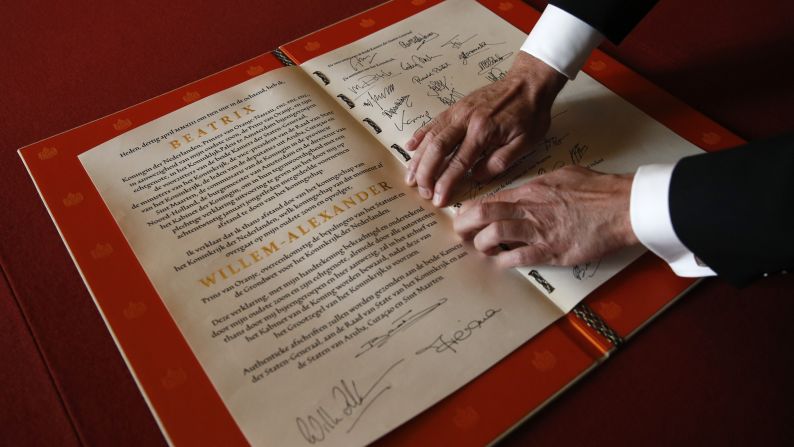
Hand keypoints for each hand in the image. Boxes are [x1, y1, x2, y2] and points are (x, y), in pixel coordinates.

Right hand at [404, 51, 566, 206]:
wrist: (529, 82)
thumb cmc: (530, 114)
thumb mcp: (526, 142)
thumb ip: (500, 161)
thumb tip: (476, 176)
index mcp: (483, 131)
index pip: (459, 162)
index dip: (446, 183)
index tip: (438, 199)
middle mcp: (466, 120)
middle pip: (437, 149)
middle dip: (426, 173)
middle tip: (422, 192)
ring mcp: (458, 111)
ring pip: (431, 136)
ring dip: (418, 159)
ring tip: (410, 177)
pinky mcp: (456, 107)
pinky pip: (433, 122)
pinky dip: (420, 135)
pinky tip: (410, 148)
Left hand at [453, 166, 638, 267]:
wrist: (622, 206)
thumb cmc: (597, 190)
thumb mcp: (562, 176)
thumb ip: (540, 185)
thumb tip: (526, 190)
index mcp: (531, 190)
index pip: (490, 198)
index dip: (470, 208)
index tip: (462, 215)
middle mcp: (530, 209)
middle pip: (483, 214)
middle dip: (464, 225)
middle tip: (459, 233)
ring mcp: (539, 231)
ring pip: (494, 235)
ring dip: (481, 244)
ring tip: (480, 248)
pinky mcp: (551, 251)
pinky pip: (518, 258)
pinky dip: (504, 261)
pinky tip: (502, 262)